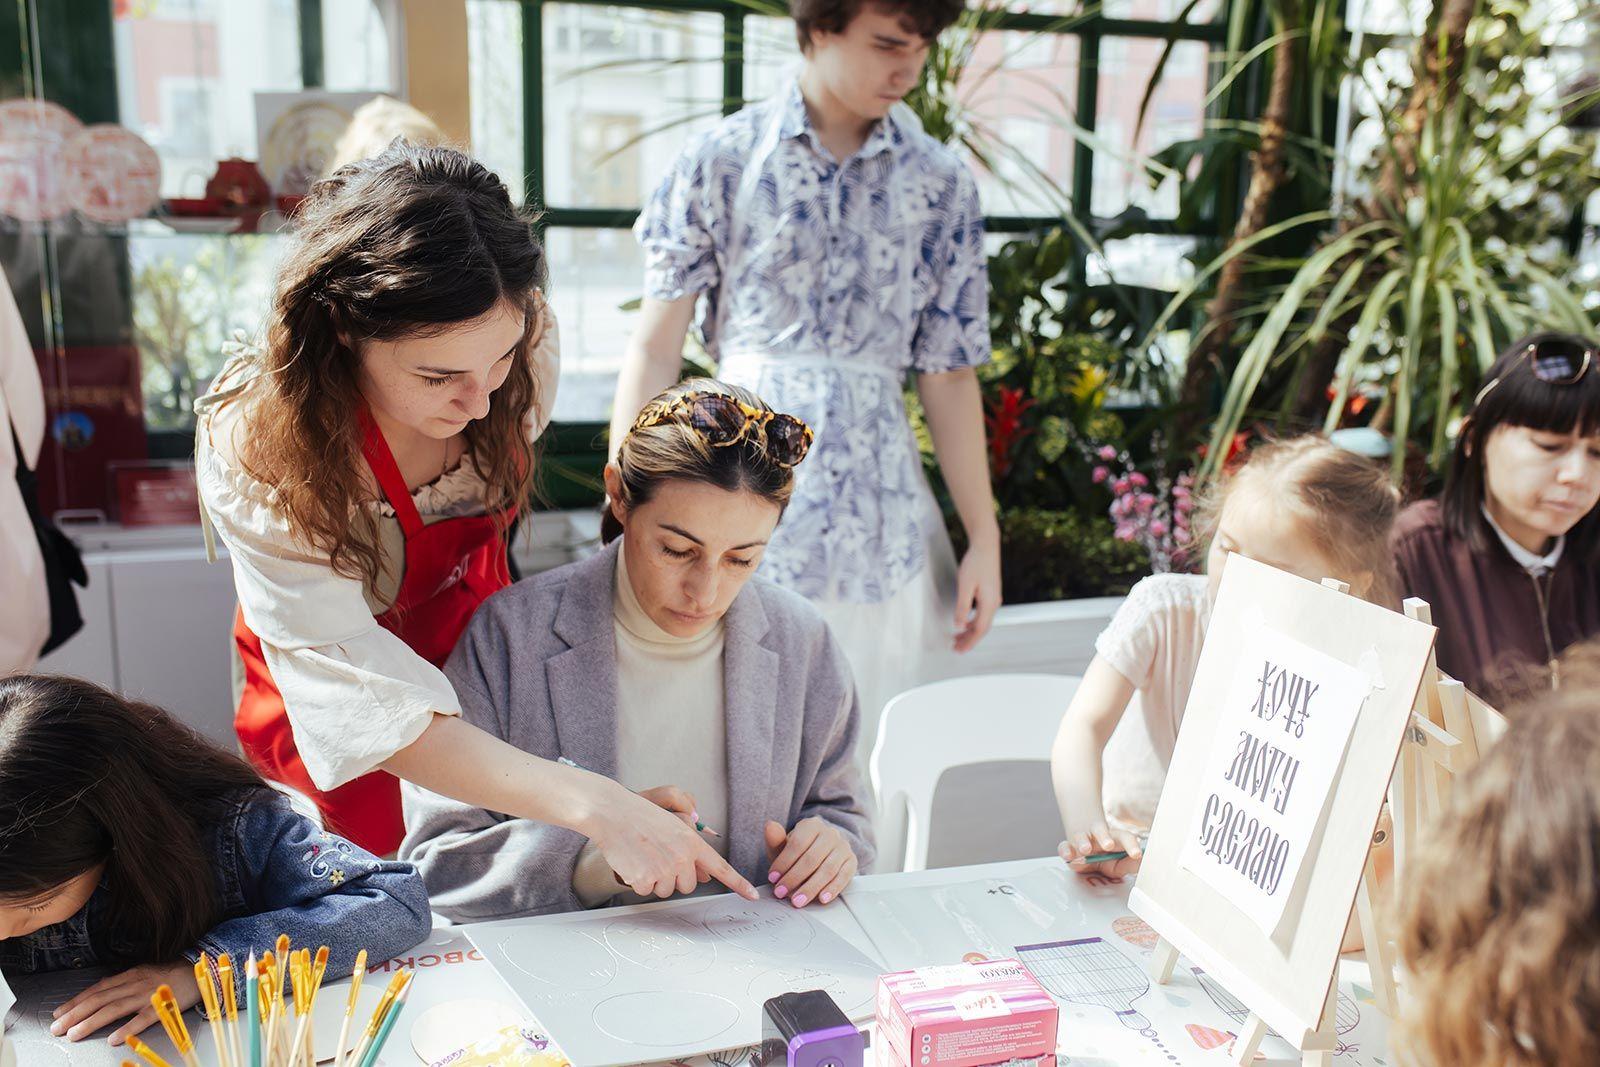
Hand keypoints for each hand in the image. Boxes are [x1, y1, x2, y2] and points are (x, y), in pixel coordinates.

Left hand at [50, 961, 199, 1045]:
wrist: (201, 970)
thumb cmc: (171, 973)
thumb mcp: (144, 972)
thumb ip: (122, 981)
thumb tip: (100, 988)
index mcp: (130, 975)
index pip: (96, 989)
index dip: (75, 1002)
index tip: (58, 1013)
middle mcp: (135, 983)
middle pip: (99, 999)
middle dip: (75, 1014)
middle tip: (58, 1028)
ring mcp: (148, 994)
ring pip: (114, 1008)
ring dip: (92, 1022)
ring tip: (75, 1034)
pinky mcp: (162, 1006)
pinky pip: (142, 1019)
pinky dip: (127, 1028)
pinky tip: (113, 1038)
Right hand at [587, 781, 757, 900]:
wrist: (613, 813)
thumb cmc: (641, 817)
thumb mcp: (673, 824)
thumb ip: (690, 848)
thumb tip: (702, 874)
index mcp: (691, 841)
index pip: (721, 867)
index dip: (738, 884)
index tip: (752, 896)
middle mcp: (681, 857)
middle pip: (688, 885)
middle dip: (675, 878)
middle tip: (658, 857)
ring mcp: (663, 869)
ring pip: (667, 890)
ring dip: (656, 880)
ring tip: (644, 856)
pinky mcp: (644, 879)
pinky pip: (647, 891)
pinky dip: (639, 881)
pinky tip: (633, 862)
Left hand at [765, 818, 857, 907]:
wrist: (821, 854)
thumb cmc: (798, 852)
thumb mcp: (784, 846)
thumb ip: (776, 840)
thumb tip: (770, 826)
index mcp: (812, 825)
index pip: (797, 844)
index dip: (784, 862)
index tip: (772, 879)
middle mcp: (830, 833)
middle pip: (812, 858)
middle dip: (795, 878)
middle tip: (781, 893)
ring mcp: (843, 847)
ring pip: (828, 869)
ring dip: (811, 887)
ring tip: (798, 901)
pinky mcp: (852, 861)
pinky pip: (843, 876)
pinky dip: (832, 889)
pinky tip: (821, 899)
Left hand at [953, 532, 1000, 652]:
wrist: (986, 546)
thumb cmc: (975, 563)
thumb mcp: (965, 585)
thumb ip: (962, 606)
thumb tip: (959, 625)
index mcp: (989, 603)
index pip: (980, 629)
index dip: (969, 641)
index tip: (959, 650)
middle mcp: (994, 603)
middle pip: (982, 628)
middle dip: (969, 639)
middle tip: (956, 648)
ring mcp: (994, 598)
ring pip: (983, 621)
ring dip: (971, 631)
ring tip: (958, 638)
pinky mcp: (991, 593)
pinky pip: (983, 613)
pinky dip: (973, 621)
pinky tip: (965, 622)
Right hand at [1059, 825, 1142, 878]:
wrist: (1086, 847)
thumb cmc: (1106, 856)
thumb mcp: (1121, 862)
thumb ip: (1131, 864)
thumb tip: (1145, 864)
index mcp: (1115, 838)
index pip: (1125, 837)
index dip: (1131, 845)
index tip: (1137, 855)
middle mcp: (1098, 836)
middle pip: (1101, 831)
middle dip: (1104, 837)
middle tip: (1108, 845)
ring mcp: (1083, 840)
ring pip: (1082, 836)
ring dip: (1083, 842)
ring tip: (1086, 850)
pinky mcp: (1069, 847)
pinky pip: (1065, 846)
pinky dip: (1065, 850)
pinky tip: (1068, 855)